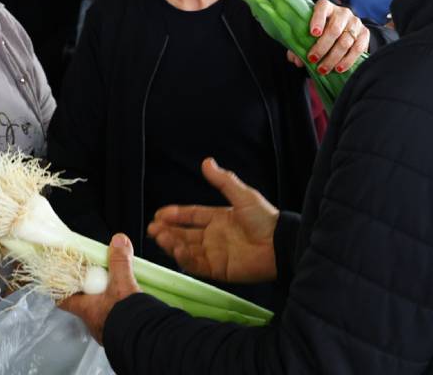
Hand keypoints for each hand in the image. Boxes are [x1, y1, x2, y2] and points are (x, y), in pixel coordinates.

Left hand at [60, 234, 141, 343]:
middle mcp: (93, 322)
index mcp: (86, 309)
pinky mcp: (120, 336)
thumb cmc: (127, 317)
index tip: (61, 280)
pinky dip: (119, 312)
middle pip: (83, 304)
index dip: (60, 289)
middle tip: (97, 280)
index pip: (63, 300)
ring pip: (100, 313)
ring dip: (106, 302)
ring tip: (117, 291)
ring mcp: (105, 331)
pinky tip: (129, 306)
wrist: (146, 342)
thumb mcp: (123, 284)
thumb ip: (120, 261)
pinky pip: (115, 321)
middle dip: (89, 292)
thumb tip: (118, 241)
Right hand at [147, 158, 279, 283]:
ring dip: (172, 243)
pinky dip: (184, 258)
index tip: (158, 214)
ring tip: (161, 237)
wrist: (280, 245)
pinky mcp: (219, 270)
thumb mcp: (243, 195)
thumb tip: (206, 161)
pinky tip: (176, 250)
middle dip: (167, 231)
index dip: (175, 215)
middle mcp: (213, 236)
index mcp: (218, 218)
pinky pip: (196, 265)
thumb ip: (223, 181)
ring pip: (187, 249)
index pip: (191, 215)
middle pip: (184, 233)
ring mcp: (215, 254)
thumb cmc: (265, 219)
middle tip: (152, 229)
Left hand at [288, 0, 367, 74]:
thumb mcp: (308, 34)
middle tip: (313, 59)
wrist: (344, 30)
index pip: (322, 8)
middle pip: (334, 29)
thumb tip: (296, 60)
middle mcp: (342, 12)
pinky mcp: (365, 33)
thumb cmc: (320, 32)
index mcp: (326, 7)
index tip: (313, 33)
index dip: (317, 20)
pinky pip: (358, 48)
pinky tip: (338, 68)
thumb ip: (300, 45)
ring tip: (323, 69)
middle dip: (322, 47)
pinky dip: (347, 60)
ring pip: (345, 42)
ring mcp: (355, 22)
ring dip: (333, 58)